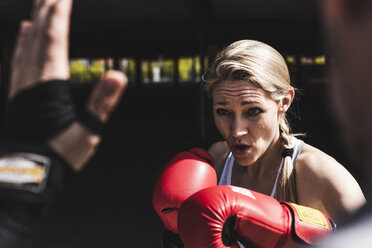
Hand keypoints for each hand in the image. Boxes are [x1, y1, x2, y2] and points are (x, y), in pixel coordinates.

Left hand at [8, 0, 127, 169]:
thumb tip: (118, 75)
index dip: (59, 15)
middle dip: (47, 11)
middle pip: (38, 37)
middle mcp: (31, 79)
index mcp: (49, 84)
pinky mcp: (18, 94)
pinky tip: (24, 34)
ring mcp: (22, 85)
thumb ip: (101, 104)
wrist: (27, 173)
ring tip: (39, 5)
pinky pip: (19, 60)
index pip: (53, 40)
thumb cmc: (58, 154)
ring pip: (26, 45)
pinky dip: (22, 43)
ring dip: (34, 23)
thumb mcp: (87, 132)